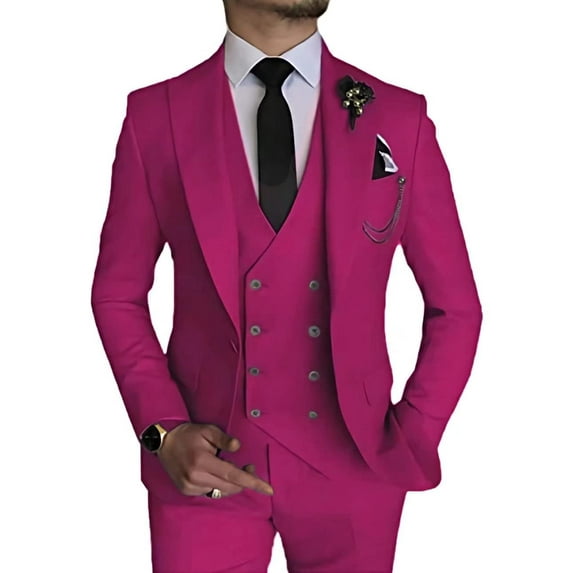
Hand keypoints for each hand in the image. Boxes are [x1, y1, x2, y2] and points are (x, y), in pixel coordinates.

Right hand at [156, 423, 273, 497]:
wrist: (164, 442)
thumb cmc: (189, 434)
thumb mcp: (208, 430)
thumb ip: (224, 439)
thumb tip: (238, 447)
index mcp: (202, 461)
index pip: (233, 476)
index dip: (253, 482)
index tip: (268, 489)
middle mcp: (195, 477)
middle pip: (230, 487)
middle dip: (244, 480)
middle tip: (250, 466)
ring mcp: (189, 486)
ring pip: (221, 491)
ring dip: (232, 483)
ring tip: (233, 467)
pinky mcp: (186, 490)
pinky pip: (210, 492)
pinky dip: (219, 485)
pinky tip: (218, 473)